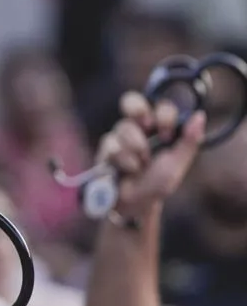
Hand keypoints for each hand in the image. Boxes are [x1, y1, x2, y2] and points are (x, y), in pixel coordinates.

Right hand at [97, 92, 205, 215]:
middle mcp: (138, 128)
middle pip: (130, 101)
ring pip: (123, 127)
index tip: (167, 136)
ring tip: (139, 166)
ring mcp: (120, 137)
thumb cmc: (156, 184)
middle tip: (146, 126)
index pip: (161, 106)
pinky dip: (122, 160)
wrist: (133, 204)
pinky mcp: (105, 148)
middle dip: (137, 110)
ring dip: (134, 148)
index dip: (164, 116)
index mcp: (159, 128)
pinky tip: (126, 170)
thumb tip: (199, 114)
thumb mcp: (177, 164)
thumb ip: (189, 140)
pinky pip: (110, 144)